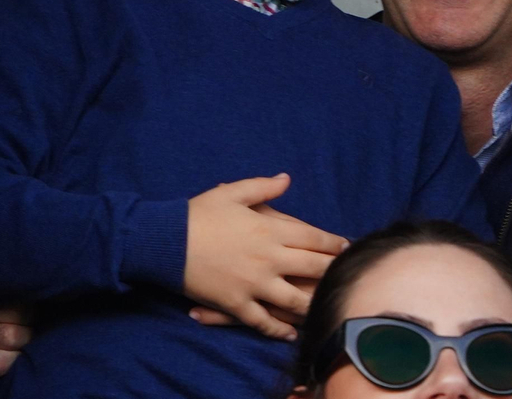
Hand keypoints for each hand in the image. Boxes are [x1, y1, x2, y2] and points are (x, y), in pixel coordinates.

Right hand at [184, 174, 347, 340]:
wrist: (165, 242)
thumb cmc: (198, 213)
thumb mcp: (232, 192)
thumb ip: (263, 187)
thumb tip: (286, 179)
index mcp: (270, 230)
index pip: (313, 238)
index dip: (332, 243)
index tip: (345, 245)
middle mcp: (269, 259)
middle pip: (312, 268)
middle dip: (332, 269)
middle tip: (344, 271)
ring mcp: (254, 285)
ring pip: (295, 300)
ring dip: (314, 302)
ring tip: (326, 303)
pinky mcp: (236, 304)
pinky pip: (264, 322)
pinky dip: (279, 330)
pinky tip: (291, 333)